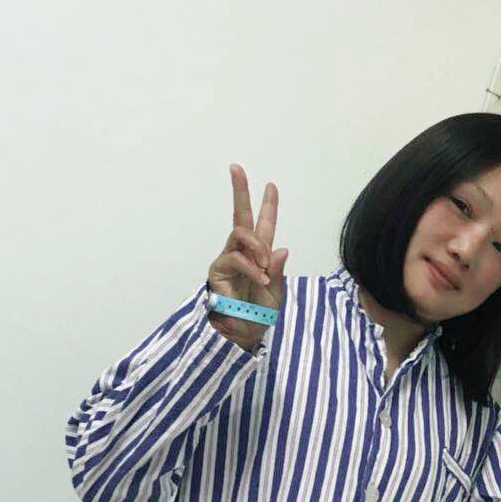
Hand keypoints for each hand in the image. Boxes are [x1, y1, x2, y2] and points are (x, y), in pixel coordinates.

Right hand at [207, 164, 288, 351]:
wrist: (245, 333)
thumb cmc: (259, 313)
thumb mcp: (276, 292)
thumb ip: (278, 271)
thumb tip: (282, 248)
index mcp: (261, 254)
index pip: (264, 225)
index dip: (268, 205)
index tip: (272, 185)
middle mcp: (243, 252)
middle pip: (240, 215)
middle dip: (240, 191)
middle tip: (235, 168)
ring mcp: (229, 259)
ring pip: (240, 234)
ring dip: (257, 246)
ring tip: (265, 267)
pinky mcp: (218, 270)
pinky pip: (235, 257)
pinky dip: (250, 265)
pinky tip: (260, 276)